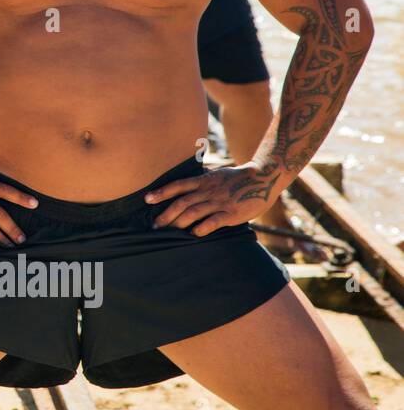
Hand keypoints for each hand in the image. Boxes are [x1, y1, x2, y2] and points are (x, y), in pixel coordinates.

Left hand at [145, 162, 280, 235]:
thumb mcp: (216, 175)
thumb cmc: (236, 178)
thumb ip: (201, 182)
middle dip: (166, 214)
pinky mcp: (232, 213)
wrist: (263, 178)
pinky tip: (193, 234)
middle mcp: (209, 191)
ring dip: (179, 223)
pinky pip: (214, 221)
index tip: (146, 199)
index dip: (161, 192)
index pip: (178, 186)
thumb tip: (183, 186)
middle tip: (154, 226)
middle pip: (182, 202)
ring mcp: (220, 202)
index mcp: (203, 181)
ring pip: (194, 212)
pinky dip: (202, 227)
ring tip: (167, 232)